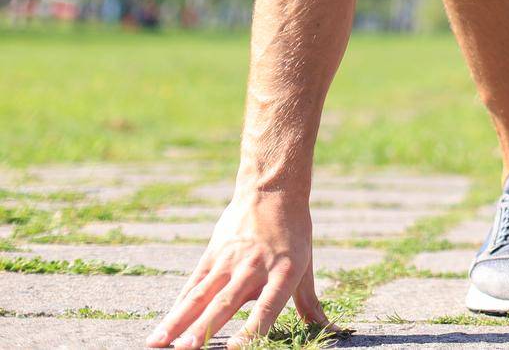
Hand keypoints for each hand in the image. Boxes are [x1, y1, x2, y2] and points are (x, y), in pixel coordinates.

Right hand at [146, 191, 327, 348]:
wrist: (272, 191)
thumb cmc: (293, 235)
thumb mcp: (306, 267)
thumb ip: (309, 304)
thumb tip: (332, 331)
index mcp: (284, 273)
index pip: (267, 307)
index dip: (252, 329)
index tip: (235, 349)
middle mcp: (255, 268)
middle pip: (225, 303)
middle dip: (202, 330)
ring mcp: (230, 261)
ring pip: (200, 295)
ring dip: (178, 321)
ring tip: (159, 343)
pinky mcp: (212, 254)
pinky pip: (193, 284)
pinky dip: (178, 305)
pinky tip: (166, 324)